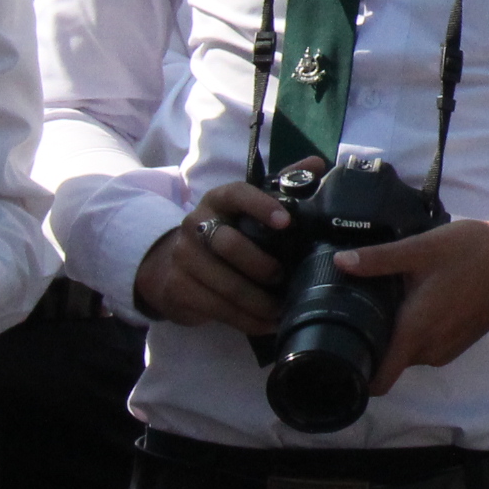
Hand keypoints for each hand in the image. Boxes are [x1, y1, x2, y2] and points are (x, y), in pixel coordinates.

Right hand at [130, 179, 301, 331]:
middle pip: (228, 244)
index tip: (285, 222)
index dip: (260, 206)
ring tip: (284, 310)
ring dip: (258, 301)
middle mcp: (196, 225)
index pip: (237, 194)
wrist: (170, 265)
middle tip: (285, 278)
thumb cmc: (226, 233)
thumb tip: (318, 164)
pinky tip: (267, 324)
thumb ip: (282, 186)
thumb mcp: (249, 208)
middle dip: (261, 265)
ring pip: (224, 283)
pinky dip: (246, 319)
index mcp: (219, 201)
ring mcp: (184, 258)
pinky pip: (216, 308)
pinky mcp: (178, 288)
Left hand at [335, 216, 488, 394]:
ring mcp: (448, 348)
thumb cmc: (473, 251)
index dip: (355, 375)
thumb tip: (340, 262)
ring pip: (409, 353)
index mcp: (416, 332)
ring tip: (397, 299)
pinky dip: (420, 331)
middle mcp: (431, 350)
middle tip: (368, 306)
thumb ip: (379, 259)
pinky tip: (422, 300)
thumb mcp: (422, 248)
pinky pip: (428, 346)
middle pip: (389, 362)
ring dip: (400, 335)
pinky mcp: (461, 341)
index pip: (379, 380)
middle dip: (376, 341)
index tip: (340, 354)